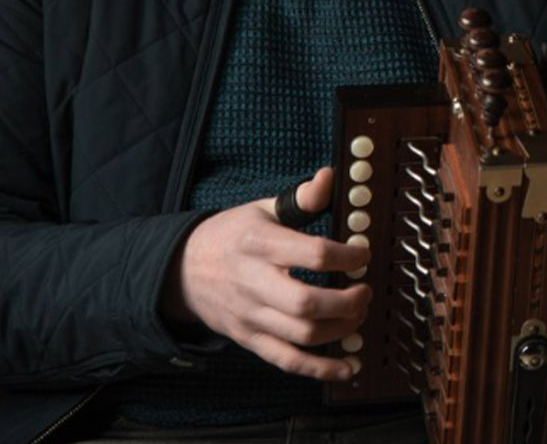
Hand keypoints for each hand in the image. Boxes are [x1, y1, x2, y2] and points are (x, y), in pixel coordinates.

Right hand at [161, 166, 371, 380]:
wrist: (182, 270)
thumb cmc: (232, 236)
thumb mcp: (262, 209)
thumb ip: (301, 199)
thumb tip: (329, 177)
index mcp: (260, 244)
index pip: (313, 254)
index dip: (348, 257)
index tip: (362, 254)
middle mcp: (253, 282)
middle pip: (306, 303)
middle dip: (347, 301)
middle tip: (364, 290)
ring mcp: (250, 315)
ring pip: (302, 335)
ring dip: (341, 330)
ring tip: (357, 314)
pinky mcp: (249, 339)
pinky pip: (287, 361)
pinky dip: (321, 369)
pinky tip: (347, 368)